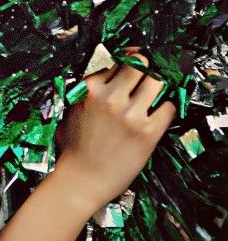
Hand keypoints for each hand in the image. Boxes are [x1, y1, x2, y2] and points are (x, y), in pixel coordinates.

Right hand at [55, 47, 176, 214]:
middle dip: (145, 67)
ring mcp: (130, 115)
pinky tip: (158, 115)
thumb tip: (107, 74)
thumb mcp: (72, 109)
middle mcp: (111, 98)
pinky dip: (166, 109)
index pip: (116, 60)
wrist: (80, 180)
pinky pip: (168, 108)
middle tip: (146, 77)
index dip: (126, 63)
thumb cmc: (74, 148)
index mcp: (90, 89)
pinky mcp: (147, 133)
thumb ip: (88, 90)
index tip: (132, 68)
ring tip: (154, 95)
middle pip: (140, 63)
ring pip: (158, 81)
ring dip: (158, 86)